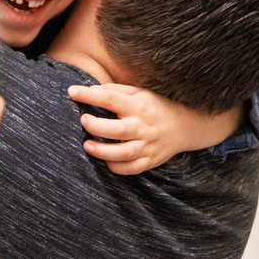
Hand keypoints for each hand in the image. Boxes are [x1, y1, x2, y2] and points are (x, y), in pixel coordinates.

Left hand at [68, 85, 240, 174]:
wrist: (185, 126)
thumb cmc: (155, 106)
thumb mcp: (139, 93)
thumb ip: (115, 91)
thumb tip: (90, 90)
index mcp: (139, 106)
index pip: (111, 99)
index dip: (90, 95)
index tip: (72, 91)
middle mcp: (143, 126)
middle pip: (118, 129)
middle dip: (97, 126)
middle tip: (83, 120)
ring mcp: (147, 146)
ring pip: (124, 153)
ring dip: (103, 151)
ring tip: (87, 146)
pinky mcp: (149, 161)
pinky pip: (131, 169)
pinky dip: (116, 167)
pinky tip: (105, 159)